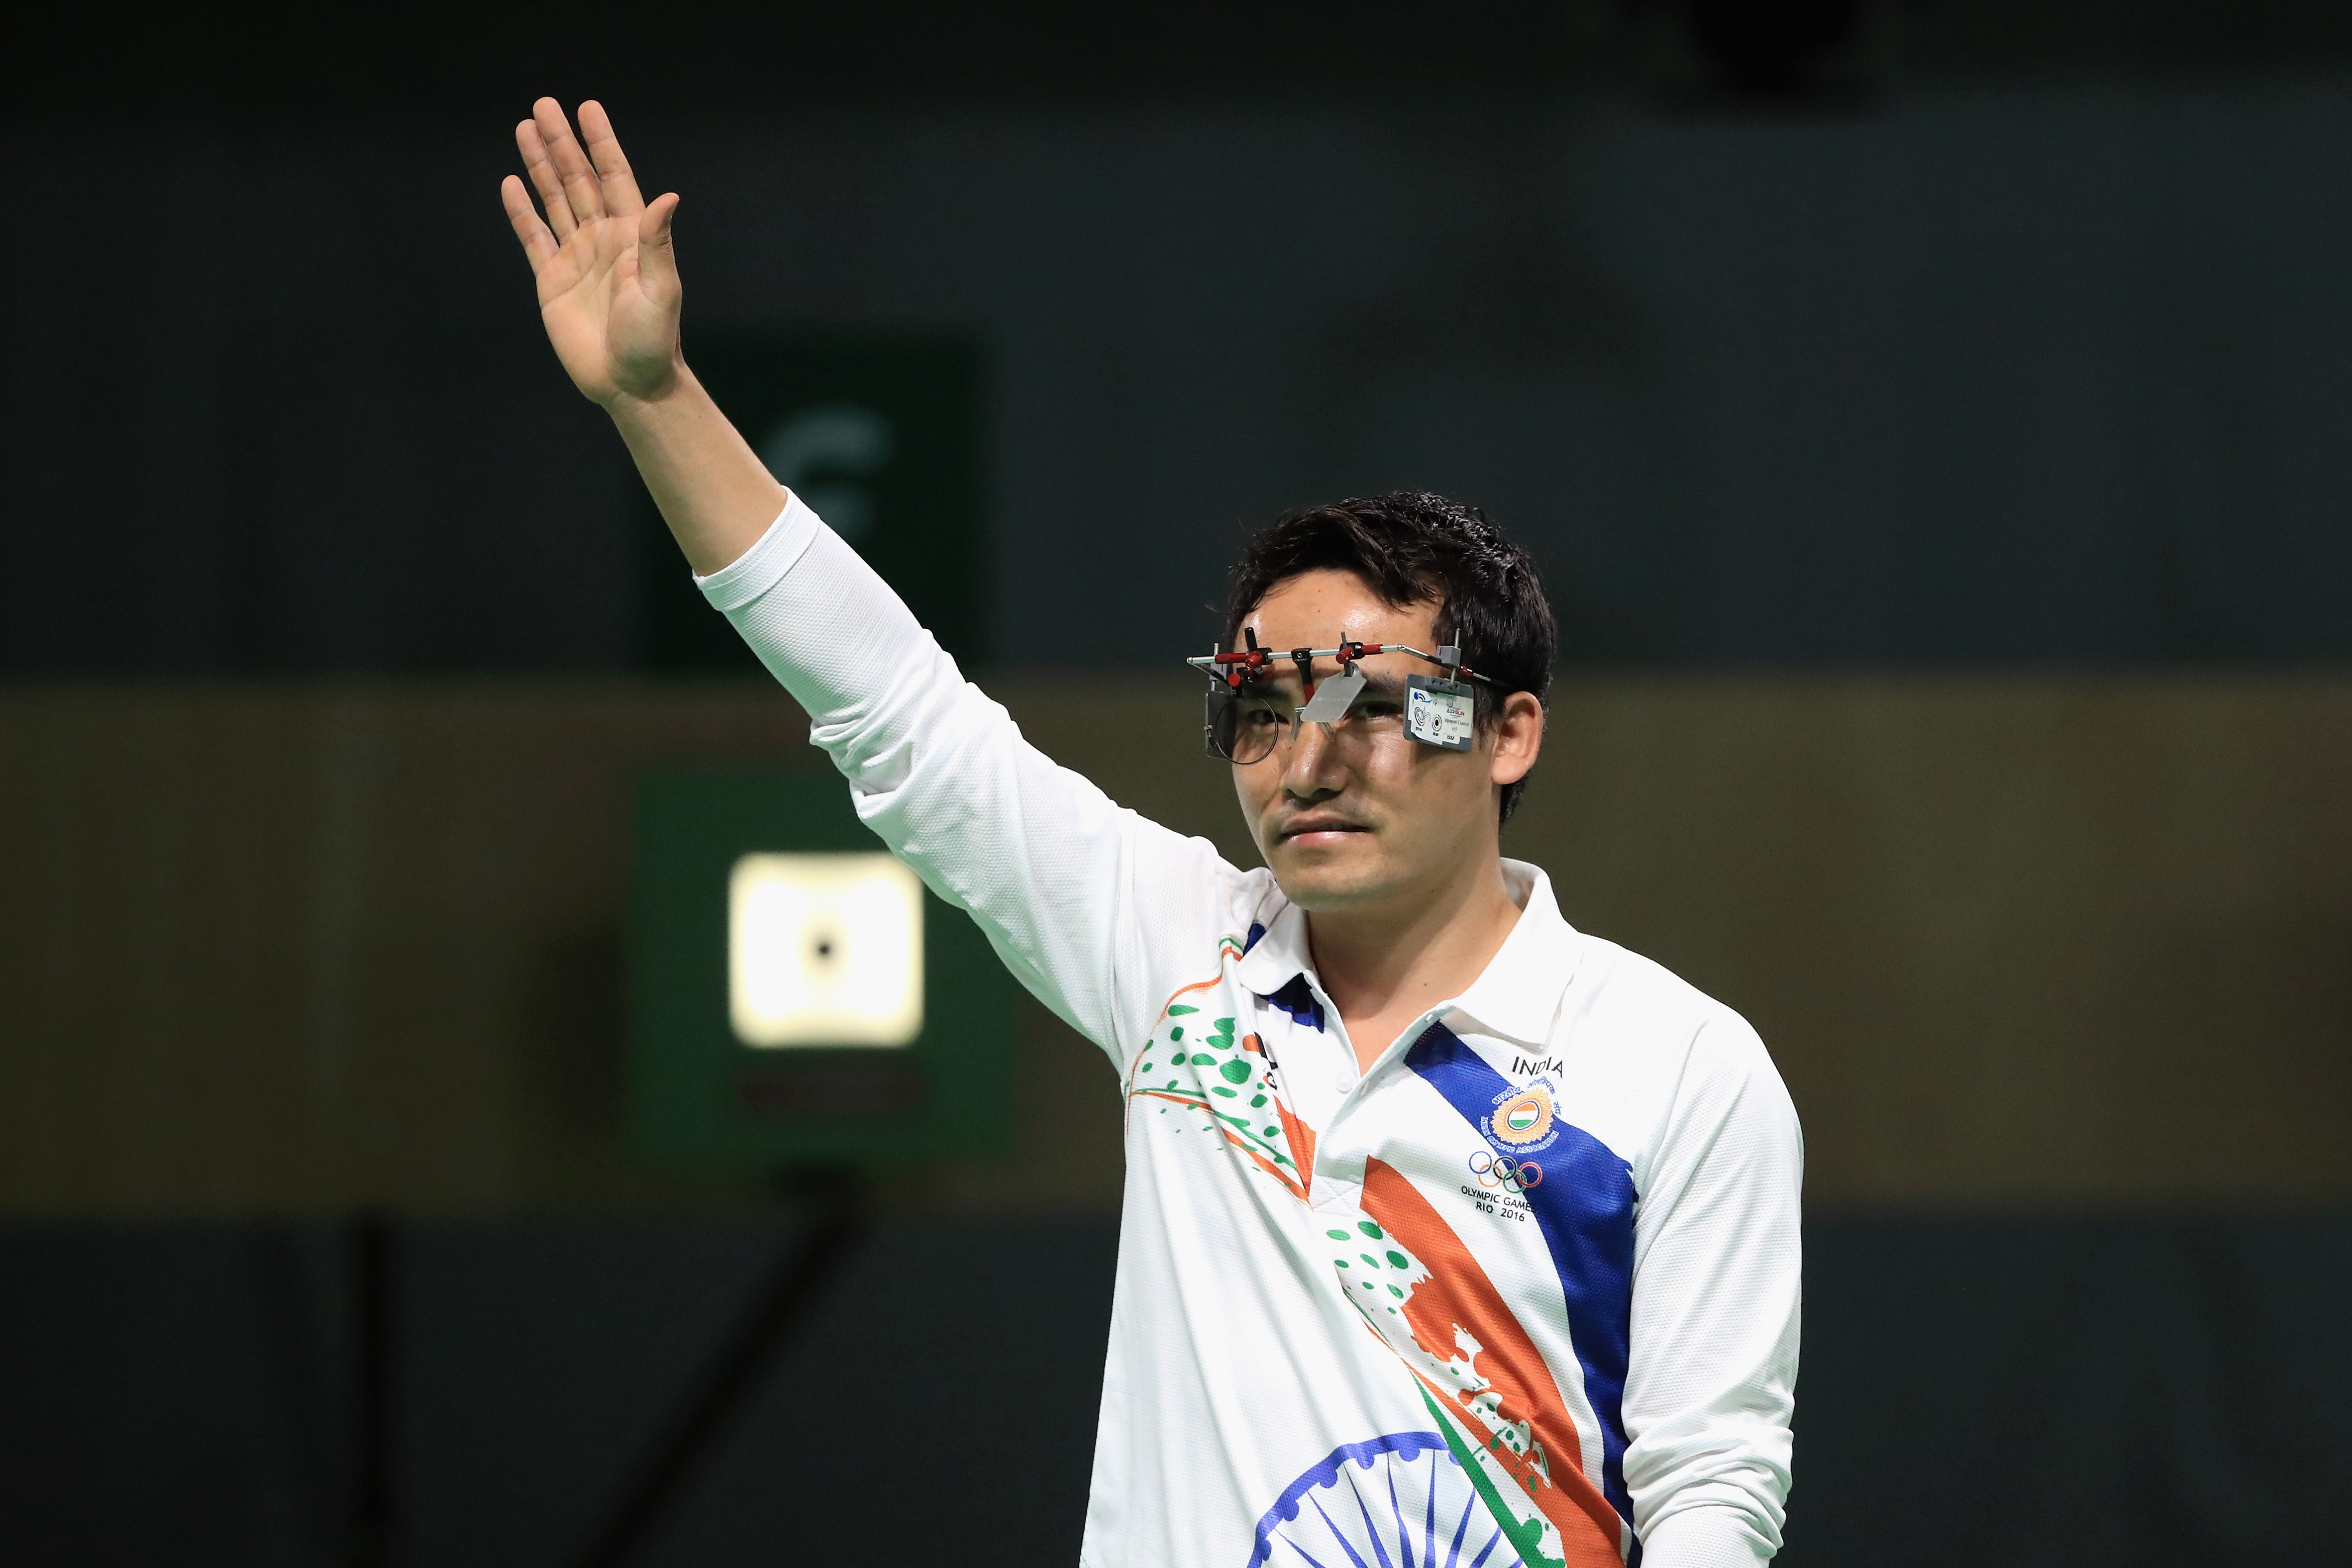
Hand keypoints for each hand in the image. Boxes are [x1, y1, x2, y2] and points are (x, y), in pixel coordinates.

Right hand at [501, 99, 681, 406]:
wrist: (631, 383)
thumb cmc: (653, 340)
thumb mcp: (660, 290)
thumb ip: (657, 243)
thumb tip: (669, 196)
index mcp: (633, 236)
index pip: (614, 177)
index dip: (601, 143)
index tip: (588, 108)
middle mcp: (603, 239)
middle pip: (578, 180)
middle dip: (561, 143)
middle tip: (543, 105)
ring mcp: (576, 258)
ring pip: (554, 200)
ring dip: (540, 165)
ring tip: (525, 128)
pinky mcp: (552, 280)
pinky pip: (533, 237)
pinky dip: (522, 211)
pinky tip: (511, 183)